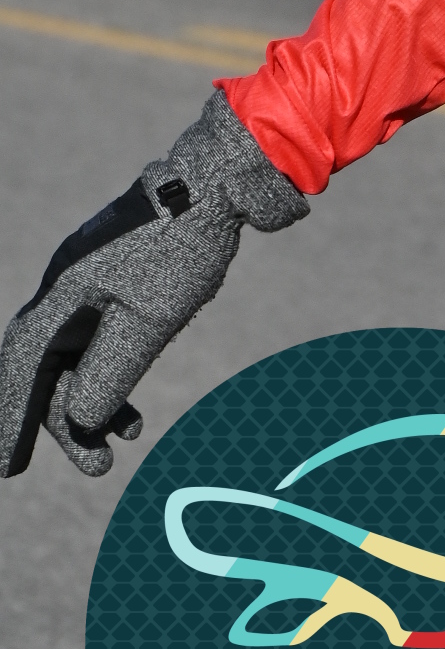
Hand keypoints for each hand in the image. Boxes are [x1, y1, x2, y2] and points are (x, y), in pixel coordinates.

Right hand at [0, 90, 307, 478]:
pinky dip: (113, 370)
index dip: (13, 418)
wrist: (219, 180)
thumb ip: (110, 373)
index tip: (8, 468)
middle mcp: (66, 284)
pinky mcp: (117, 275)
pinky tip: (136, 405)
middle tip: (97, 468)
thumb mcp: (150, 320)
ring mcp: (90, 278)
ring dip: (94, 400)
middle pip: (48, 366)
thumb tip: (77, 420)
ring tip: (128, 440)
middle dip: (65, 421)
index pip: (24, 365)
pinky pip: (100, 335)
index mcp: (64, 291)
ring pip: (77, 353)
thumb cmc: (184, 246)